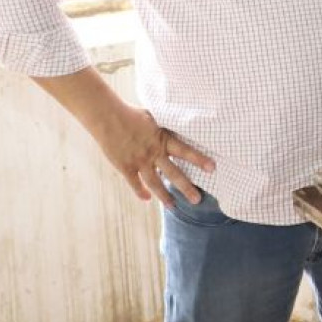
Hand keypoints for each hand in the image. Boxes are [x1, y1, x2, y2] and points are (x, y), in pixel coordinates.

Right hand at [91, 104, 213, 207]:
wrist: (108, 117)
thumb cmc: (133, 114)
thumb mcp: (156, 117)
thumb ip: (167, 125)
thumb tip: (183, 120)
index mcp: (163, 139)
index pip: (186, 151)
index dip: (199, 159)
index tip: (213, 168)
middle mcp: (153, 153)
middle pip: (173, 174)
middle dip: (186, 188)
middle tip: (197, 200)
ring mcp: (139, 161)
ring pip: (155, 183)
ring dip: (165, 196)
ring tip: (174, 207)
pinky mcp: (125, 166)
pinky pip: (134, 183)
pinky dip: (140, 192)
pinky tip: (147, 200)